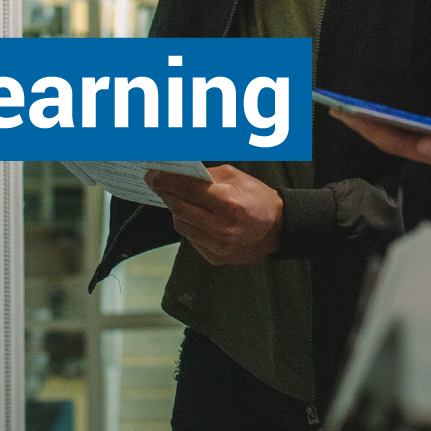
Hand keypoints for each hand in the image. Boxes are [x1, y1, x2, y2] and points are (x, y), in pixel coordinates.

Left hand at [145, 165, 283, 265]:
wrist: (278, 229)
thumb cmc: (258, 199)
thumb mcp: (237, 177)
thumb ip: (207, 176)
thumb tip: (178, 173)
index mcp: (229, 203)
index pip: (187, 189)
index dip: (166, 181)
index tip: (153, 176)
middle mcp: (223, 227)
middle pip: (179, 208)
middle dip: (165, 193)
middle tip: (157, 183)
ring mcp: (219, 246)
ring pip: (181, 225)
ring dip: (176, 210)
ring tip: (178, 199)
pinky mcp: (216, 257)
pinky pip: (191, 239)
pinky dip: (189, 226)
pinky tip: (196, 217)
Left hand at [330, 109, 430, 234]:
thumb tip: (423, 144)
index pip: (396, 141)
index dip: (368, 126)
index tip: (343, 112)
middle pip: (396, 140)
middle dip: (367, 124)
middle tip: (339, 107)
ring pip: (409, 141)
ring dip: (384, 128)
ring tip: (361, 114)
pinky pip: (429, 141)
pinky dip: (410, 132)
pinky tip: (405, 127)